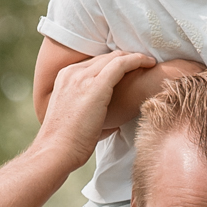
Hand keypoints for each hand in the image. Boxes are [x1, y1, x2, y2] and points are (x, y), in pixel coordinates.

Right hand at [35, 50, 155, 170]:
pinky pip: (120, 65)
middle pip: (104, 58)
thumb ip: (91, 115)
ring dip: (134, 57)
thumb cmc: (68, 144)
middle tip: (143, 62)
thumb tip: (113, 124)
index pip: (93, 63)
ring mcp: (82, 77)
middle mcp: (72, 72)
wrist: (56, 149)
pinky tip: (149, 63)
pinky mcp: (96, 85)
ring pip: (114, 58)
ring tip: (149, 61)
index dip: (113, 64)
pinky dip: (137, 60)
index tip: (129, 70)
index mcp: (65, 78)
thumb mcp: (76, 121)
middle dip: (125, 58)